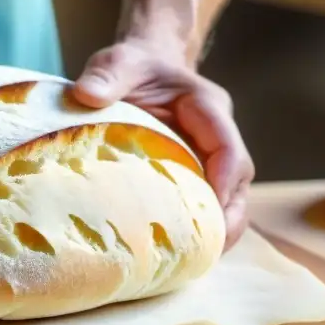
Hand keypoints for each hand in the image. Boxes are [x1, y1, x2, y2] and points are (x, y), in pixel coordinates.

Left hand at [71, 40, 252, 248]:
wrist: (139, 69)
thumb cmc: (132, 67)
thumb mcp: (118, 62)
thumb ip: (106, 75)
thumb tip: (86, 95)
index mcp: (207, 107)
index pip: (227, 147)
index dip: (224, 180)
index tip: (211, 207)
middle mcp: (216, 136)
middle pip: (237, 181)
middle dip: (229, 217)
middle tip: (208, 249)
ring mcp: (207, 158)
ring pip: (227, 199)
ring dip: (216, 230)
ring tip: (194, 261)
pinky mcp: (192, 174)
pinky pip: (203, 204)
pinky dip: (196, 228)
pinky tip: (175, 254)